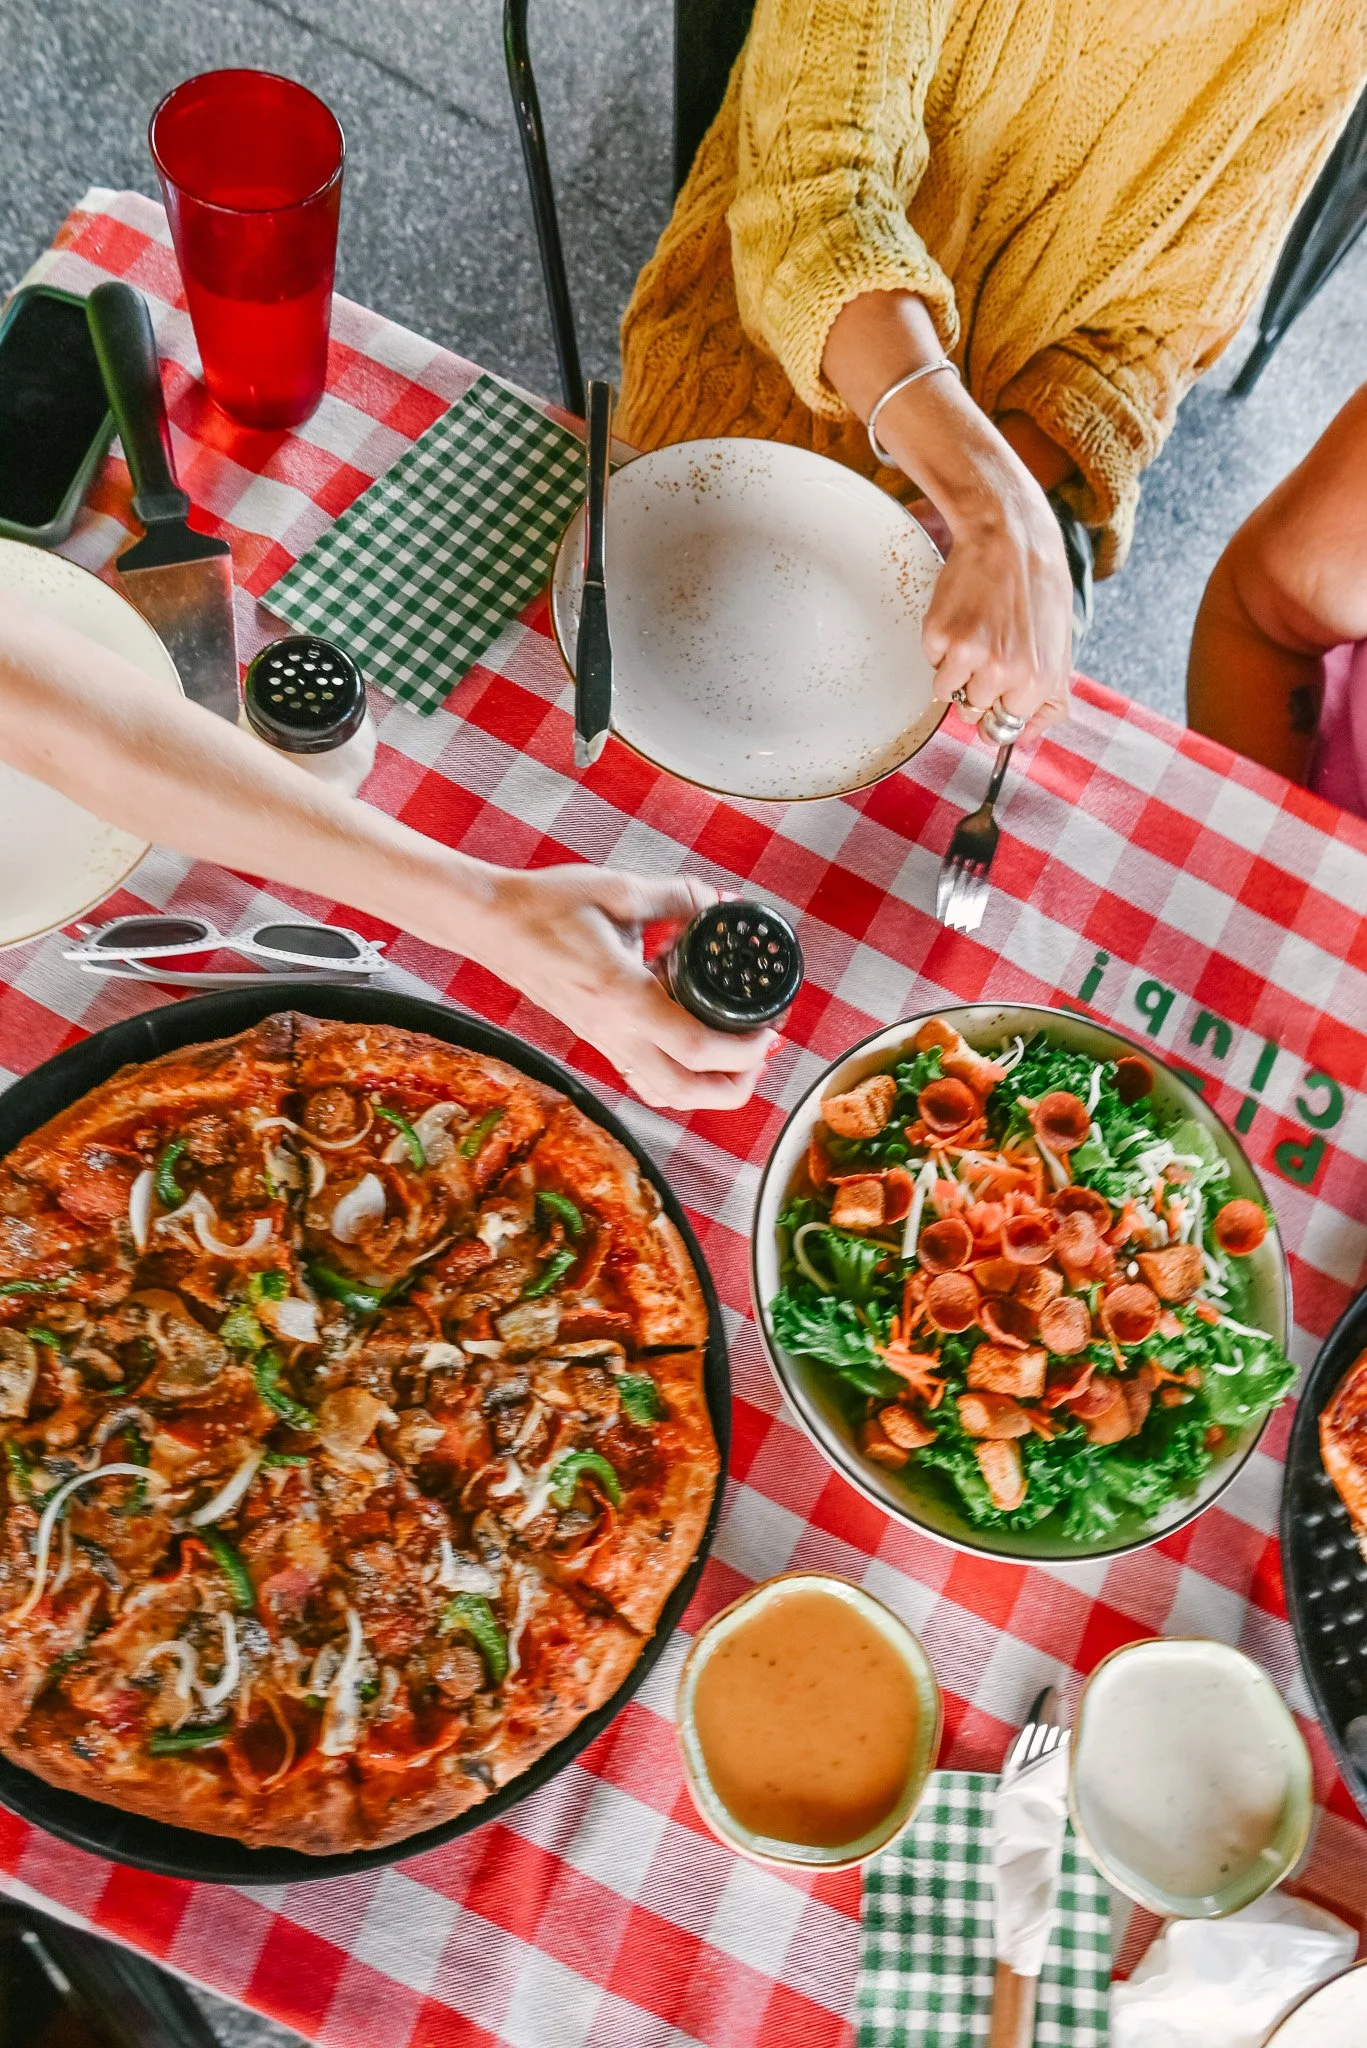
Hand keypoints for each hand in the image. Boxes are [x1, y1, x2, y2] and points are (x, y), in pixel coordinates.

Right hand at [478, 866, 776, 1109]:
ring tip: (735, 1057)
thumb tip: (719, 904)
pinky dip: (676, 1079)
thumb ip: (676, 897)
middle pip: (684, 1091)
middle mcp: (613, 1030)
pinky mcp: (595, 1040)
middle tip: (760, 1053)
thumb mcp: (619, 889)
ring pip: (663, 1094)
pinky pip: (642, 1078)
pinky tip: (690, 1049)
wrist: (492, 923)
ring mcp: (602, 1041)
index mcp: (623, 994)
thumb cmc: (547, 905)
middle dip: (734, 1085)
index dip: (742, 1050)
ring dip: (707, 1089)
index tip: (768, 1031)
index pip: (694, 1046)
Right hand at [923, 470, 1073, 738]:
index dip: (999, 708)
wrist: (1013, 539)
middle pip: (972, 713)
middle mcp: (1004, 673)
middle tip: (990, 647)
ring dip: (955, 668)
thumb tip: (1027, 738)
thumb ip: (1049, 700)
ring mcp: (969, 655)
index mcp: (1038, 682)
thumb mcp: (1059, 648)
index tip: (999, 689)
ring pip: (947, 692)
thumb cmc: (1039, 590)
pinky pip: (931, 661)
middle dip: (976, 687)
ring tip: (976, 630)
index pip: (1004, 729)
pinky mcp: (940, 636)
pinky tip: (962, 615)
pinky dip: (940, 643)